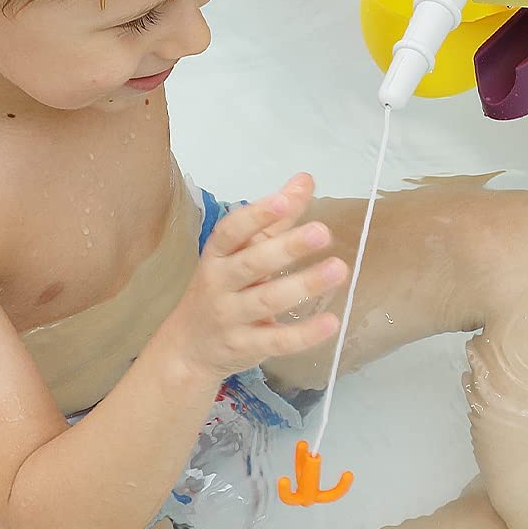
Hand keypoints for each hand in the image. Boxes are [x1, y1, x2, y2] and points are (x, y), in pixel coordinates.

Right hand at [164, 174, 345, 379]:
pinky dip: (304, 334)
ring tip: (339, 269)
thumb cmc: (222, 289)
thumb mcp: (241, 253)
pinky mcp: (245, 347)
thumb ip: (275, 219)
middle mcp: (219, 284)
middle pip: (252, 263)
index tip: (284, 201)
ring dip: (304, 284)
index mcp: (217, 255)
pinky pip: (276, 341)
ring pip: (267, 300)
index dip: (257, 215)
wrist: (187, 348)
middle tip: (322, 232)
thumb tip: (305, 180)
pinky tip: (331, 322)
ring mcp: (230, 317)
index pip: (231, 231)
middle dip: (286, 247)